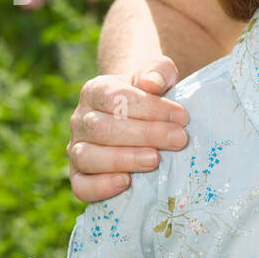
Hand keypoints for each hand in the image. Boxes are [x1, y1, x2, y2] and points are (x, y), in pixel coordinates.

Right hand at [67, 57, 189, 202]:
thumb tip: (152, 83)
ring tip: (155, 160)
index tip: (182, 117)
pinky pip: (82, 186)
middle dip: (145, 135)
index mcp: (95, 92)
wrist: (140, 119)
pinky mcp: (80, 176)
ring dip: (123, 159)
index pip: (116, 99)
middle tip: (178, 140)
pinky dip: (101, 186)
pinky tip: (126, 182)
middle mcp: (80, 120)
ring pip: (88, 156)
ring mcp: (76, 149)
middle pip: (103, 129)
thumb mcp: (158, 75)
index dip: (150, 108)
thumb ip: (157, 71)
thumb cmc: (152, 95)